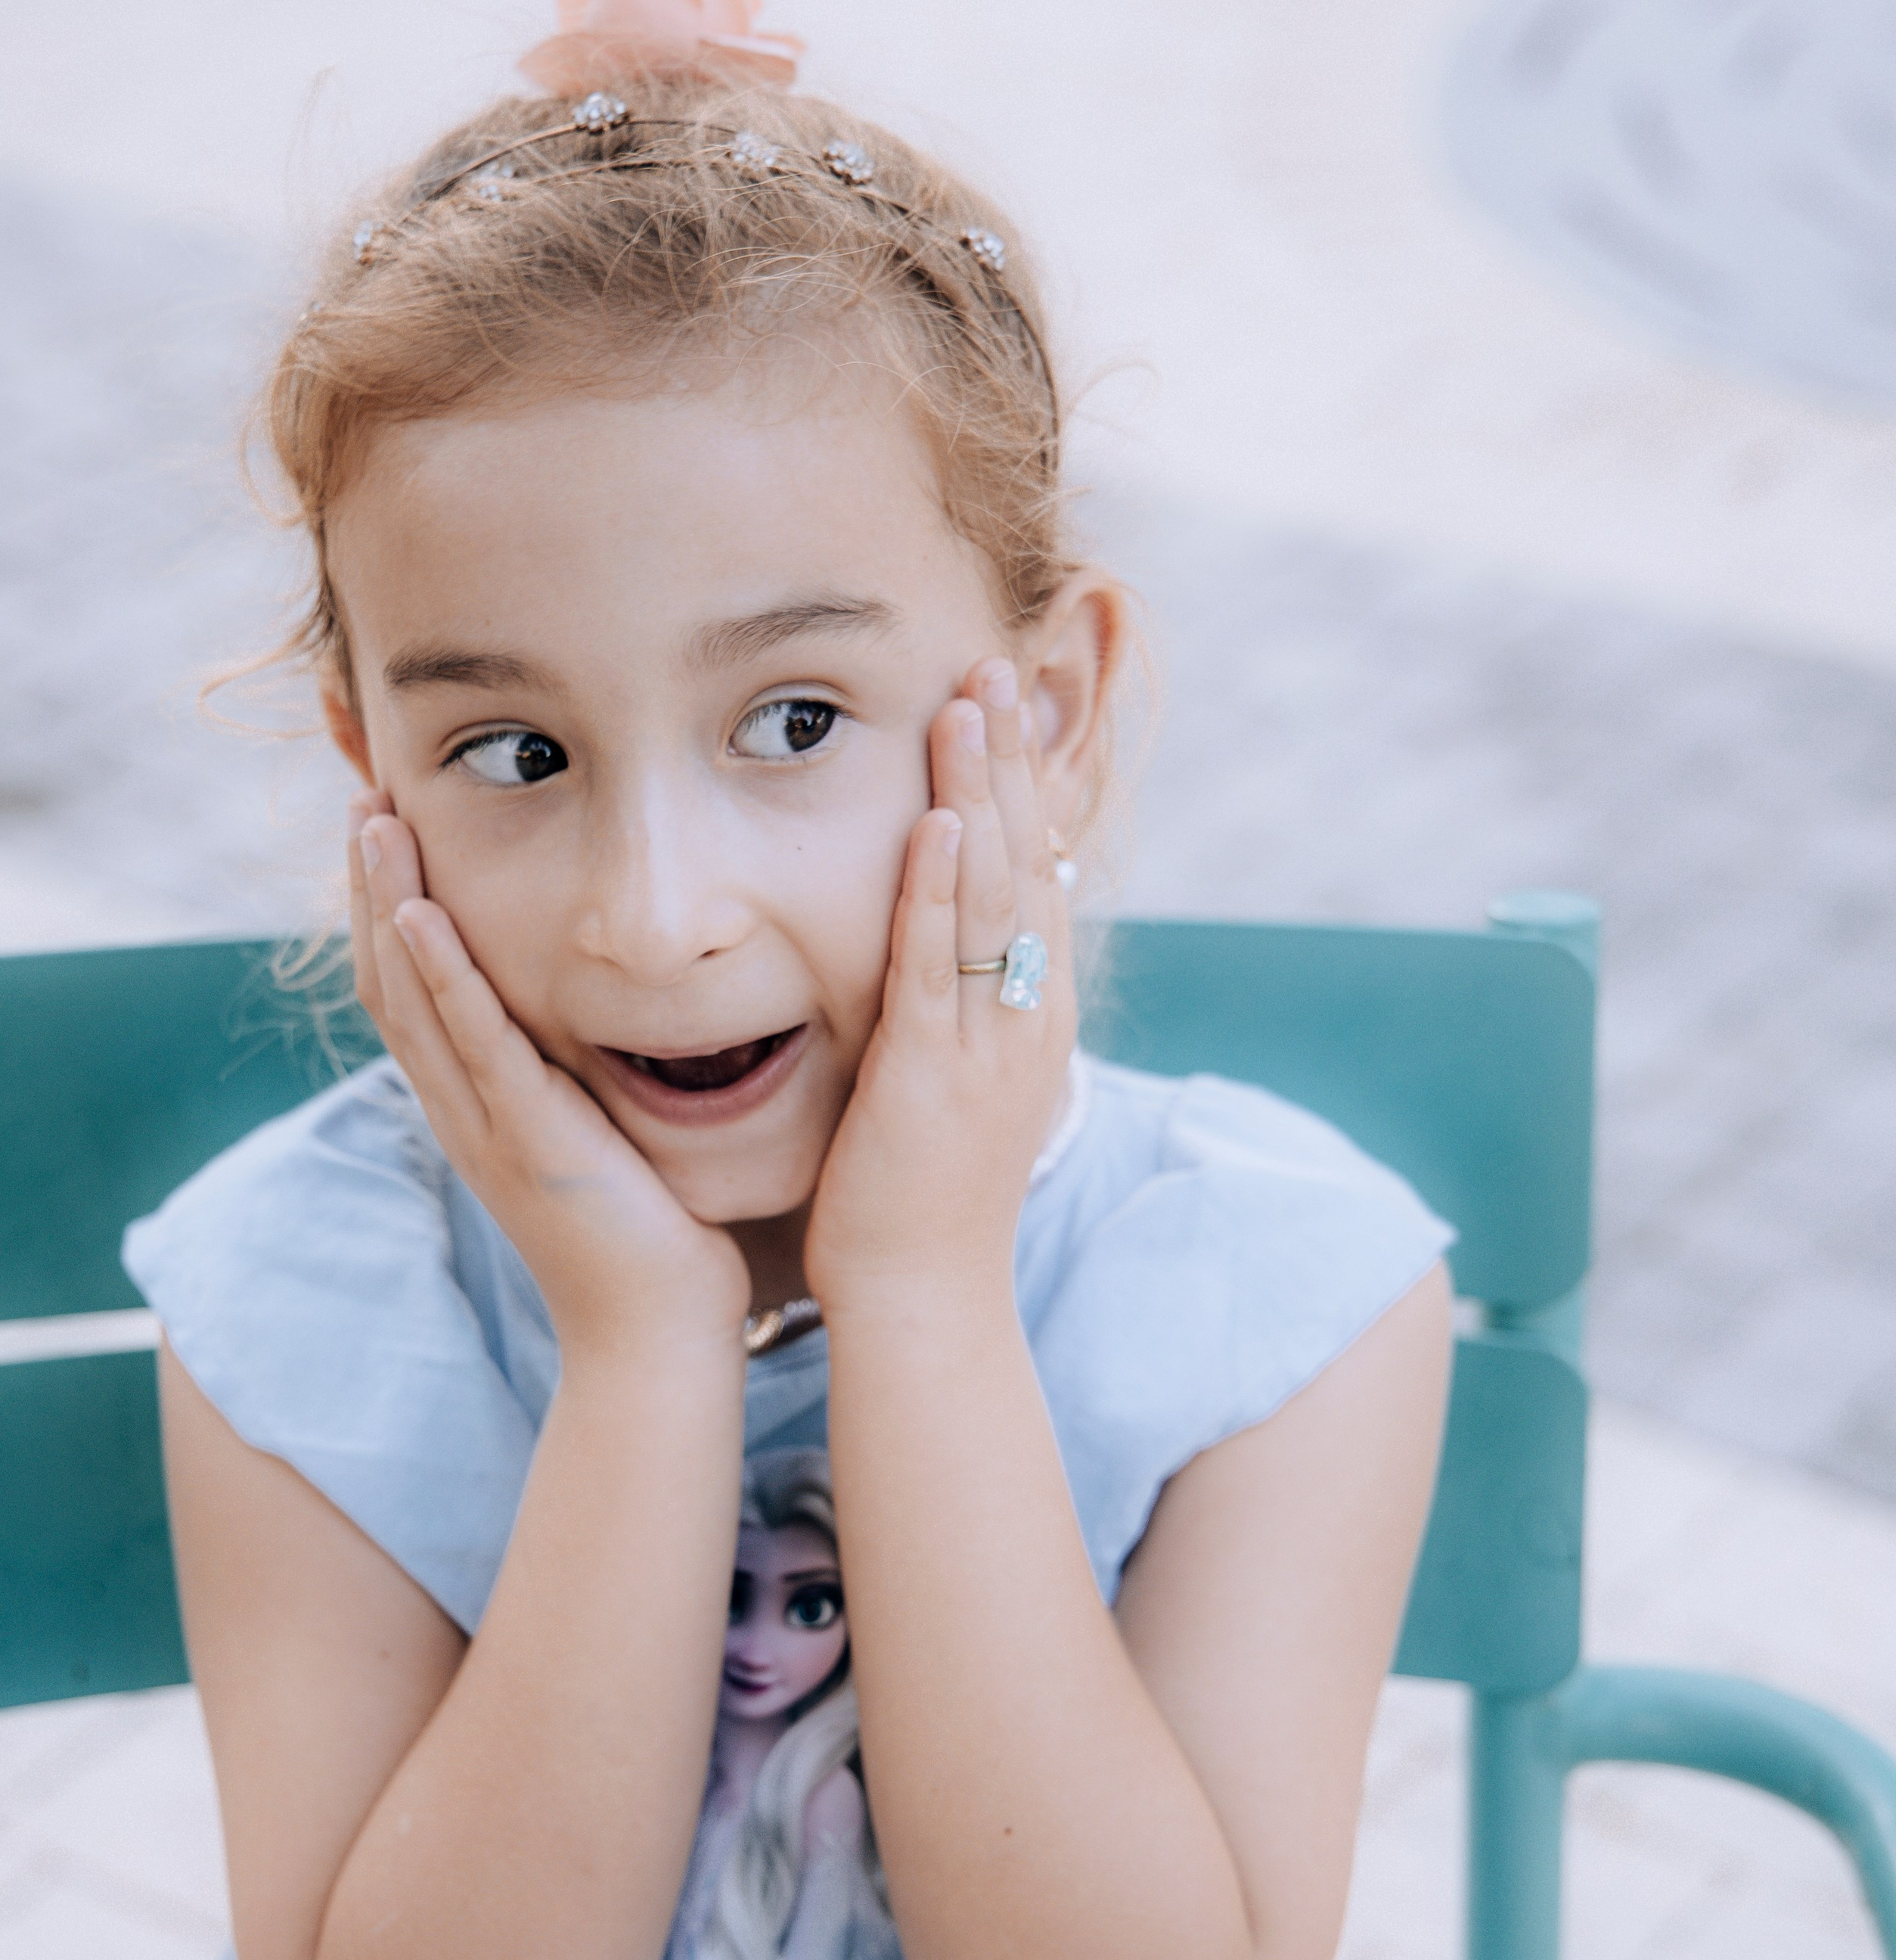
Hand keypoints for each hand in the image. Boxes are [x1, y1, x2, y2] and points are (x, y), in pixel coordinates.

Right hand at [347, 796, 749, 1357]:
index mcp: (478, 1110)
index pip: (411, 994)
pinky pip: (472, 1044)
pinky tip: (422, 914)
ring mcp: (487, 1127)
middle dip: (372, 890)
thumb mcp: (604, 1142)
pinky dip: (441, 975)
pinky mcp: (530, 1140)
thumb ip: (585, 1085)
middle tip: (363, 803)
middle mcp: (464, 1113)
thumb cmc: (653, 1247)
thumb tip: (602, 1024)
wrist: (658, 1340)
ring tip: (373, 824)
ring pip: (413, 999)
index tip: (391, 837)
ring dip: (388, 906)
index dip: (391, 913)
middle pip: (389, 981)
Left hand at [803, 658, 1074, 1318]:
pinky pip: (944, 968)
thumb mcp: (954, 1079)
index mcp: (1031, 1014)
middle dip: (1008, 761)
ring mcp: (989, 1045)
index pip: (1038, 873)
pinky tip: (939, 825)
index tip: (1002, 699)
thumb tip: (950, 935)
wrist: (925, 1296)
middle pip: (1028, 862)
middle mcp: (1027, 1018)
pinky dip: (943, 892)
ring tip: (968, 706)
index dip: (1023, 784)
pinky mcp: (937, 1076)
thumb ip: (955, 1004)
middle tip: (991, 663)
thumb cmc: (922, 1194)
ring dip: (980, 796)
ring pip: (993, 897)